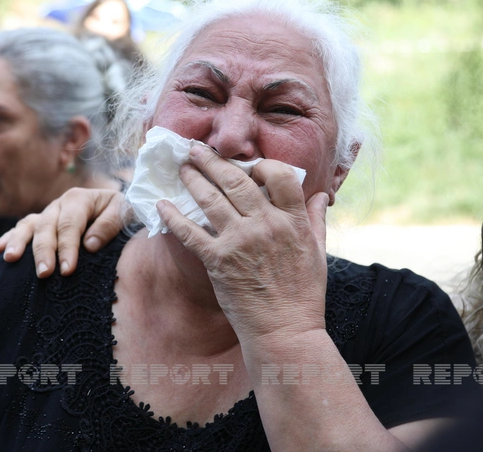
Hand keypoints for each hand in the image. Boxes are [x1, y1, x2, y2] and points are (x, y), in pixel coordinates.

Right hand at [0, 187, 126, 276]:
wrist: (121, 206)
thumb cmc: (124, 212)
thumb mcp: (125, 213)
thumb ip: (110, 225)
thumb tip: (89, 245)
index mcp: (79, 199)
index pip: (69, 226)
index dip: (67, 248)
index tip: (67, 271)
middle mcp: (60, 204)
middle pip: (46, 228)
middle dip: (43, 251)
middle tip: (43, 274)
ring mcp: (48, 213)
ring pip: (29, 226)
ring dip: (19, 242)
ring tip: (10, 259)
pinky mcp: (41, 222)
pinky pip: (22, 228)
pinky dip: (9, 238)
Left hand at [156, 144, 329, 340]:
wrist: (284, 332)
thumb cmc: (303, 294)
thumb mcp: (318, 253)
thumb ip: (316, 220)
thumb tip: (320, 195)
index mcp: (293, 221)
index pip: (279, 175)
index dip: (262, 164)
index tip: (248, 164)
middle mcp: (266, 225)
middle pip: (236, 180)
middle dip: (213, 161)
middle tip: (197, 150)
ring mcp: (240, 241)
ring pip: (211, 199)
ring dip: (193, 179)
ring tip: (182, 167)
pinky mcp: (218, 261)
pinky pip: (190, 232)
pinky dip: (173, 216)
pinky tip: (162, 205)